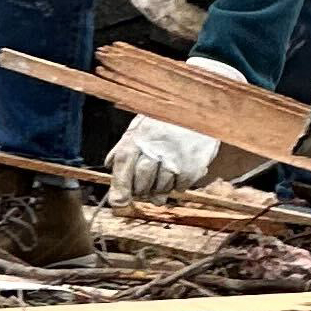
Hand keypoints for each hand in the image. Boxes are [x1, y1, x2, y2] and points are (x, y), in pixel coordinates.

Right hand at [100, 0, 220, 40]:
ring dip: (183, 30)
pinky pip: (158, 19)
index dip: (199, 20)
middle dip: (193, 29)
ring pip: (166, 24)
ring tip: (200, 33)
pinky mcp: (139, 0)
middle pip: (174, 23)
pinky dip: (172, 25)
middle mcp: (146, 2)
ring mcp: (141, 3)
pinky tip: (182, 27)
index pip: (182, 13)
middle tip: (212, 32)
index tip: (214, 22)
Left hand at [106, 58, 241, 206]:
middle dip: (141, 190)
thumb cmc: (167, 116)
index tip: (118, 204)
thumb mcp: (141, 125)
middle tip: (144, 187)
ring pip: (161, 189)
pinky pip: (180, 187)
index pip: (122, 168)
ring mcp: (175, 159)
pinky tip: (179, 170)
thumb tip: (110, 165)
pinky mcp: (193, 167)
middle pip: (140, 185)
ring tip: (164, 173)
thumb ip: (125, 145)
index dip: (119, 190)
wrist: (200, 106)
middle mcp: (154, 149)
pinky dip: (177, 184)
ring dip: (160, 188)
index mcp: (138, 137)